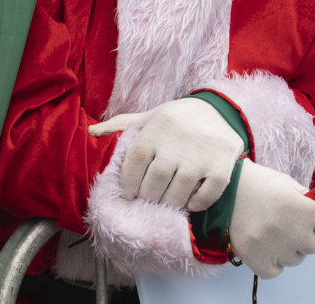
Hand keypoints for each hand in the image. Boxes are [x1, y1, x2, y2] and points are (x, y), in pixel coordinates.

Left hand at [89, 98, 243, 210]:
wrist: (219, 110)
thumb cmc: (176, 118)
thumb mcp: (149, 116)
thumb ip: (121, 124)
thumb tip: (92, 131)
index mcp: (156, 128)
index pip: (134, 162)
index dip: (127, 182)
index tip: (128, 193)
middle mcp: (177, 142)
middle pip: (154, 182)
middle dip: (147, 196)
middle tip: (147, 200)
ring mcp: (202, 155)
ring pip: (178, 192)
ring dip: (169, 203)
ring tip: (165, 203)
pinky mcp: (222, 166)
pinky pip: (206, 195)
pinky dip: (196, 204)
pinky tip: (189, 202)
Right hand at [230, 159, 314, 278]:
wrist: (220, 188)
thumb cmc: (259, 184)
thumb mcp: (290, 185)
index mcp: (300, 206)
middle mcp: (288, 228)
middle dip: (308, 234)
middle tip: (289, 220)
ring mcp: (270, 245)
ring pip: (296, 258)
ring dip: (289, 247)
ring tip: (271, 228)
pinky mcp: (254, 258)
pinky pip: (276, 270)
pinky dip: (273, 261)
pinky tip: (264, 244)